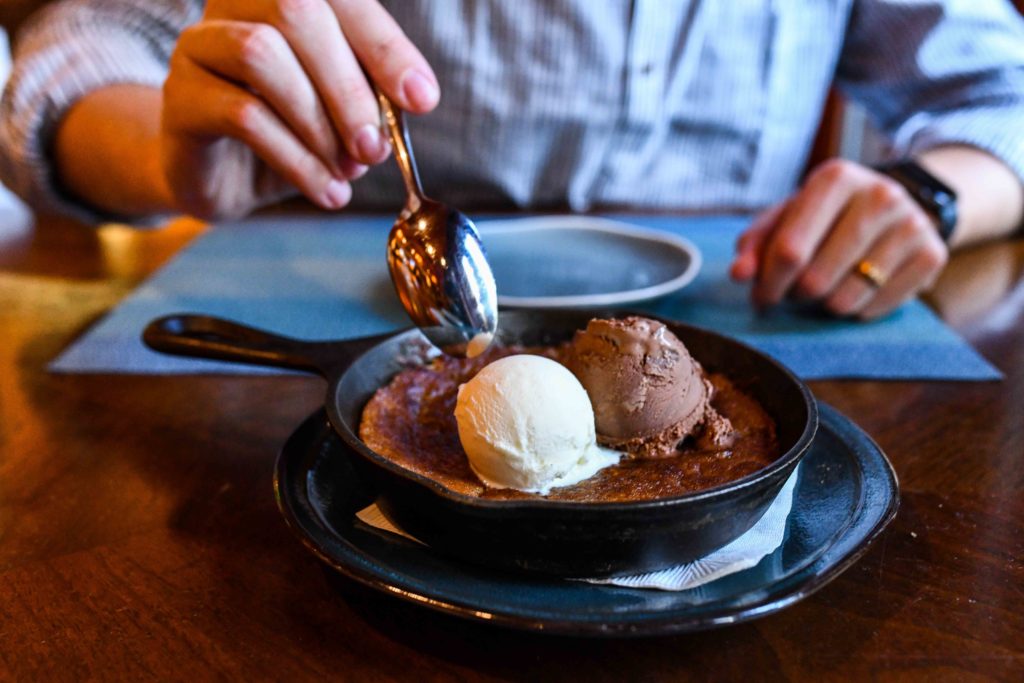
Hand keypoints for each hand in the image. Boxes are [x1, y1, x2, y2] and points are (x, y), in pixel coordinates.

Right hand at [161, 0, 439, 219]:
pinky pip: (242, 113)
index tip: (421, 99)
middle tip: (375, 147)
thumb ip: (371, 93)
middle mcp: (236, 5)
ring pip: (261, 53)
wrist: (223, 179)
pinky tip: (326, 189)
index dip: (385, 44)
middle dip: (349, 87)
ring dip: (318, 122)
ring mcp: (200, 45)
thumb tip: (411, 97)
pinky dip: (296, 158)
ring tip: (348, 171)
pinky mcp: (180, 96)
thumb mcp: (341, 112)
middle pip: (296, 10)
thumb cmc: (291, 134)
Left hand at [730, 159, 948, 319]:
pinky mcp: (933, 254)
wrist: (895, 206)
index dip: (768, 284)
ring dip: (824, 307)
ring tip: (823, 291)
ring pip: (845, 299)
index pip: (789, 249)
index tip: (761, 298)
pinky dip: (856, 311)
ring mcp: (911, 224)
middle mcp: (879, 195)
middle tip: (793, 294)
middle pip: (816, 279)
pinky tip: (854, 292)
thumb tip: (739, 274)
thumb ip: (756, 243)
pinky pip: (877, 308)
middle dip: (794, 297)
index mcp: (835, 178)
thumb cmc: (826, 216)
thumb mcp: (787, 217)